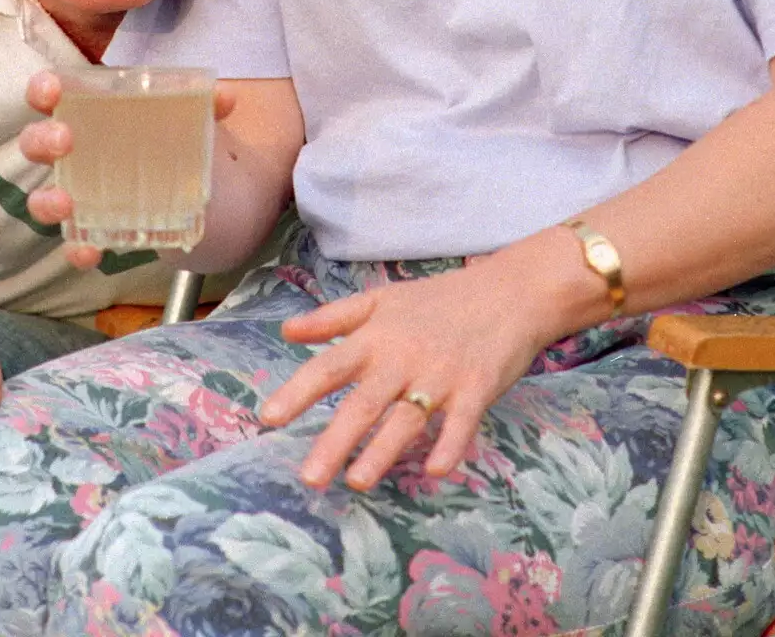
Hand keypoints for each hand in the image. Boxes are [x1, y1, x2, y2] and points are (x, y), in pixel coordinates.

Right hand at [22, 70, 236, 266]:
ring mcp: (78, 192)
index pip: (51, 93)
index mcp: (90, 111)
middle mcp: (74, 151)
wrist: (196, 188)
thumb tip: (224, 97)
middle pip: (36, 142)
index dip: (43, 89)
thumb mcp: (192, 118)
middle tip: (66, 142)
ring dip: (46, 200)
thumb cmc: (172, 137)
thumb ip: (206, 106)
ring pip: (42, 196)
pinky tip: (91, 250)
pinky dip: (77, 248)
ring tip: (66, 202)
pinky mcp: (93, 228)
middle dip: (42, 140)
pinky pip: (74, 241)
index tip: (52, 92)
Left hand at [259, 260, 543, 491]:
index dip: (298, 392)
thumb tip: (286, 331)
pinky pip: (461, 422)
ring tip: (357, 482)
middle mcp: (403, 357)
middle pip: (363, 402)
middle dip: (335, 440)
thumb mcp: (381, 300)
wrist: (507, 292)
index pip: (330, 366)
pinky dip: (449, 444)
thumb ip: (334, 318)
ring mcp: (440, 374)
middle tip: (309, 478)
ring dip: (383, 451)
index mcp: (376, 337)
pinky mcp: (476, 387)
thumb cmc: (437, 300)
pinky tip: (435, 471)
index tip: (267, 419)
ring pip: (407, 417)